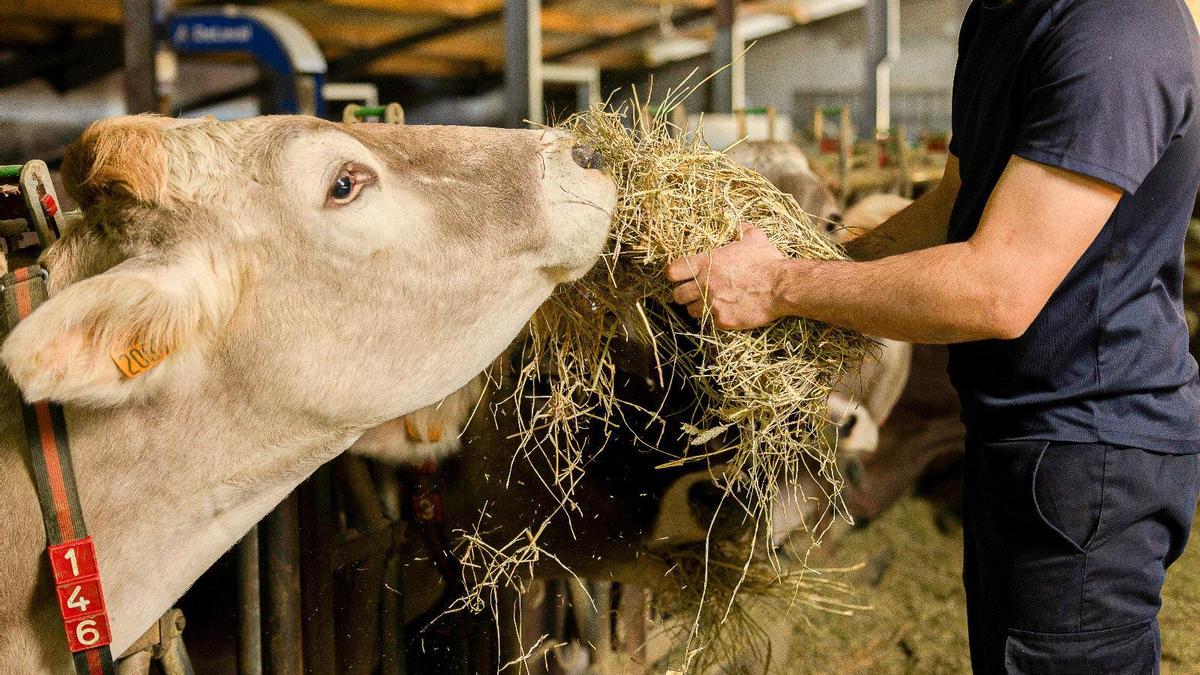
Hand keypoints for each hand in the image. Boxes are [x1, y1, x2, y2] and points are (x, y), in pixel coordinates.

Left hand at [666, 224, 788, 329]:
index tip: (681, 276)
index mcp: (706, 262)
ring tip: (709, 304)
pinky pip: (709, 322)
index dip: (675, 275)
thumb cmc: (768, 261)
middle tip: (694, 292)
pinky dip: (715, 318)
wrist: (782, 287)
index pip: (672, 272)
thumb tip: (736, 223)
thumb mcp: (754, 237)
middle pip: (677, 295)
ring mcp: (712, 304)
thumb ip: (740, 229)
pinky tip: (726, 311)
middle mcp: (704, 284)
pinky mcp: (722, 320)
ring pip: (691, 311)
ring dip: (697, 308)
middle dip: (684, 294)